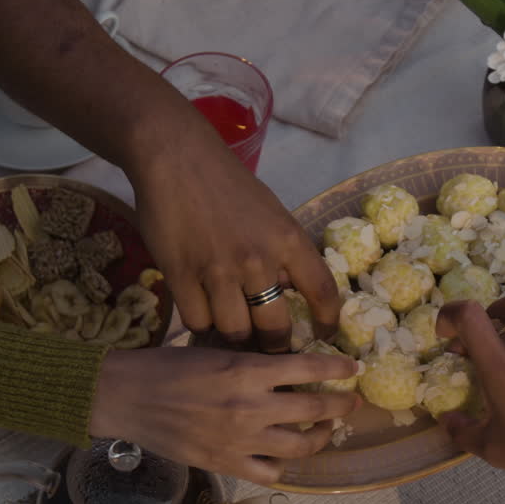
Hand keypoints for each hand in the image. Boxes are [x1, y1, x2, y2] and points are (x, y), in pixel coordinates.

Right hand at [88, 346, 359, 483]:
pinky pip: (269, 472)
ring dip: (319, 437)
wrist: (124, 396)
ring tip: (324, 430)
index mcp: (247, 369)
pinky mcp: (224, 463)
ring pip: (300, 445)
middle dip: (341, 406)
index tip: (354, 369)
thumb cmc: (165, 366)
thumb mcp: (215, 350)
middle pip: (314, 408)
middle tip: (351, 404)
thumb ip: (252, 362)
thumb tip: (287, 365)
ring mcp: (239, 438)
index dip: (338, 368)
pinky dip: (282, 465)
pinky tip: (283, 456)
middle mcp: (250, 405)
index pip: (309, 366)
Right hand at [127, 122, 340, 352]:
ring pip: (235, 332)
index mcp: (289, 240)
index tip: (322, 336)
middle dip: (274, 345)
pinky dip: (201, 323)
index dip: (327, 322)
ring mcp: (219, 271)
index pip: (323, 292)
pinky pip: (197, 322)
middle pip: (275, 328)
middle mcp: (258, 260)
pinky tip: (202, 310)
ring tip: (230, 328)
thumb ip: (283, 254)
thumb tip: (286, 294)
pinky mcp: (181, 276)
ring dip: (234, 336)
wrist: (177, 158)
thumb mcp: (272, 214)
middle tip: (267, 345)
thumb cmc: (228, 184)